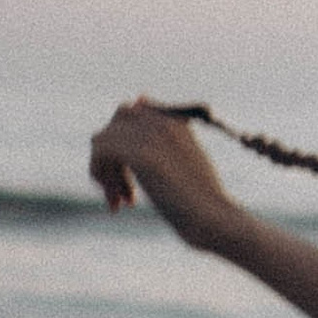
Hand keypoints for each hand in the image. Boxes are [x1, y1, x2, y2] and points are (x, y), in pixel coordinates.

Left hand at [87, 100, 248, 252]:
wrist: (216, 220)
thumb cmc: (204, 202)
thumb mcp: (185, 160)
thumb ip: (162, 136)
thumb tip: (140, 97)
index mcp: (174, 121)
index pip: (130, 115)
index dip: (123, 147)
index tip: (132, 182)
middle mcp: (162, 122)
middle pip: (114, 124)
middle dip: (111, 157)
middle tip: (124, 194)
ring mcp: (153, 136)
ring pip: (102, 139)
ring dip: (105, 172)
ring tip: (122, 201)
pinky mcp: (144, 155)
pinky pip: (101, 151)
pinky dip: (101, 176)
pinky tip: (117, 202)